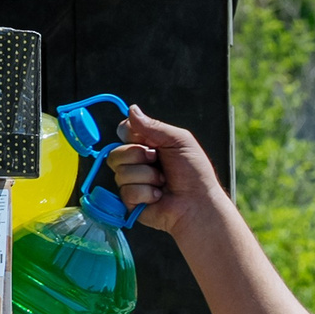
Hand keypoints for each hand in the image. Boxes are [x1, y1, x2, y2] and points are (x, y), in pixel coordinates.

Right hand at [105, 106, 235, 239]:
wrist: (198, 204)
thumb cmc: (195, 173)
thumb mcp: (179, 141)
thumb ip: (154, 126)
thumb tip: (131, 109)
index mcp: (148, 145)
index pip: (123, 131)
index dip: (131, 135)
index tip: (149, 141)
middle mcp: (137, 163)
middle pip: (116, 152)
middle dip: (139, 156)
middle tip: (159, 162)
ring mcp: (132, 182)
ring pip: (120, 172)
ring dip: (147, 176)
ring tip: (163, 182)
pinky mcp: (130, 202)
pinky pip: (126, 191)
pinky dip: (147, 193)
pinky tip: (159, 196)